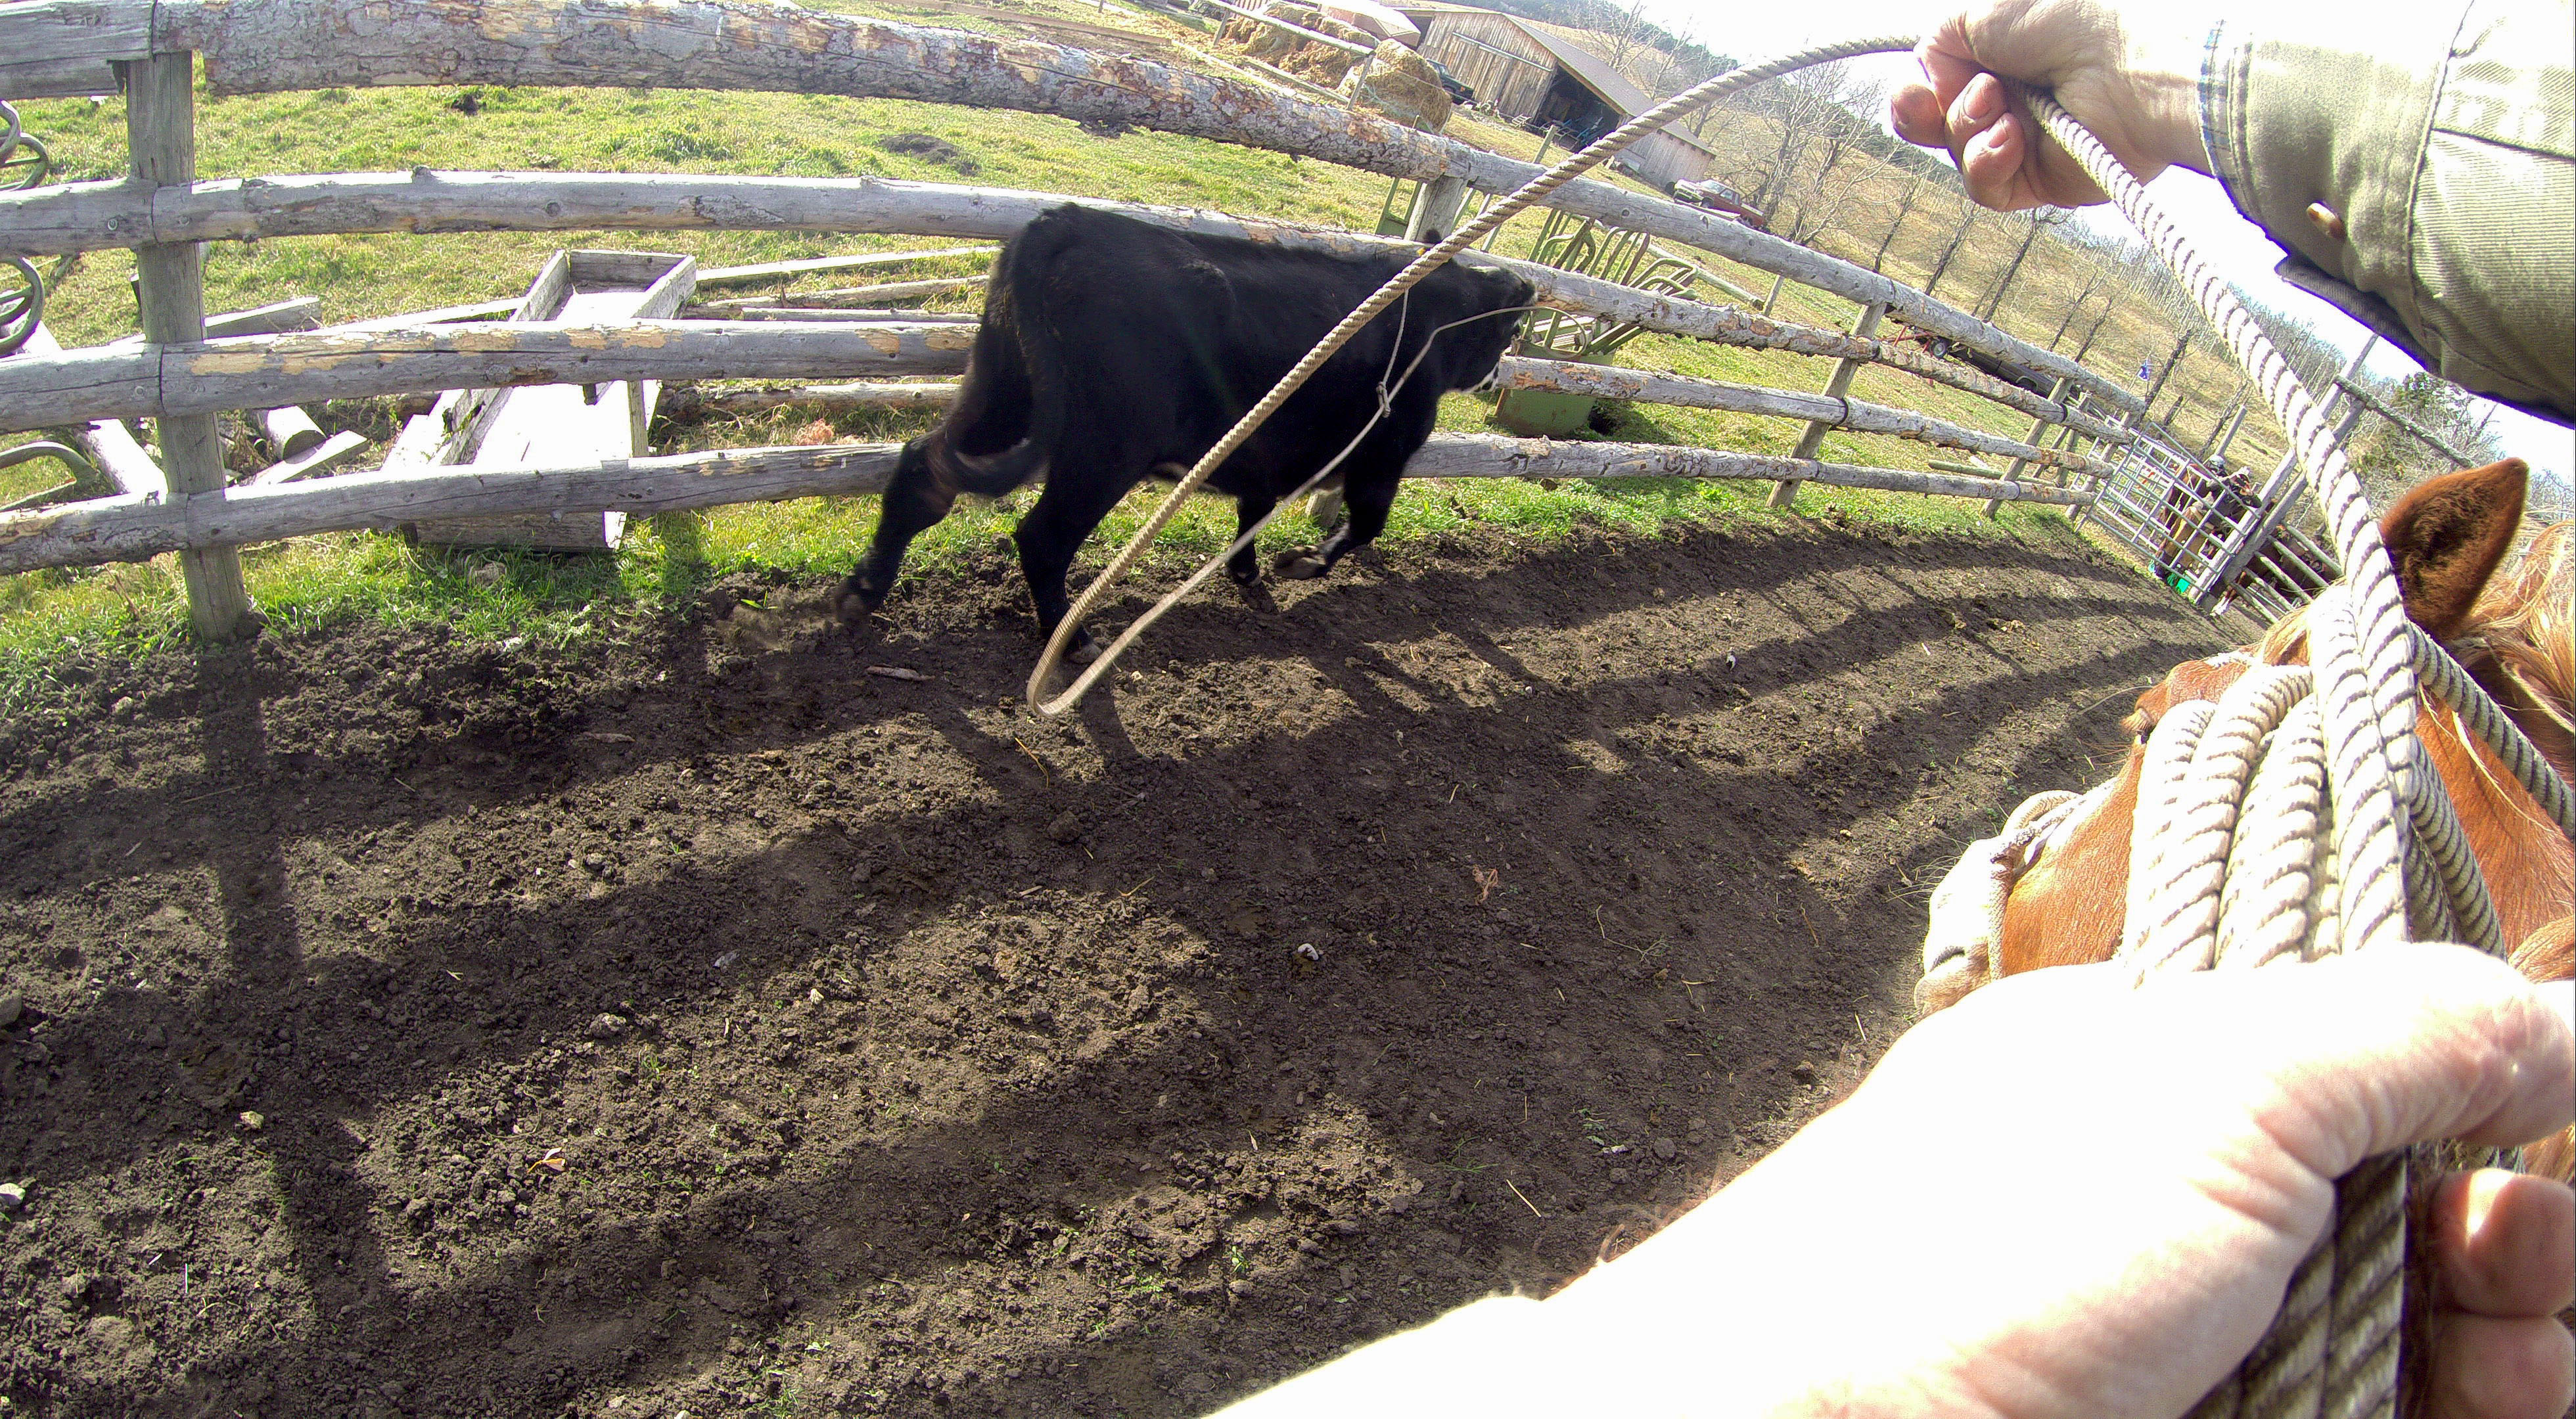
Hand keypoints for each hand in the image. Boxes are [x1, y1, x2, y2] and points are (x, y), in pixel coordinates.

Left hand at [1544, 944, 2574, 1418]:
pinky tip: (2456, 1409)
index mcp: (2149, 1077)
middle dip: (2513, 1264)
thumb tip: (2556, 1012)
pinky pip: (2332, 1412)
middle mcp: (2165, 1210)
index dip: (2483, 1122)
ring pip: (2388, 1347)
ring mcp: (2170, 1343)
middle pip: (2406, 1231)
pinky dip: (2423, 1411)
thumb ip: (2393, 1032)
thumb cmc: (1972, 1253)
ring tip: (2505, 1380)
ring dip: (2495, 1364)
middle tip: (2520, 1291)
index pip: (2368, 1076)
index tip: (2533, 1172)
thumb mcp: (2208, 1086)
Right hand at [1889, 0, 2217, 209]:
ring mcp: (2023, 142)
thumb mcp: (1985, 13)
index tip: (1923, 89)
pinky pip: (1984, 187)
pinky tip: (2012, 139)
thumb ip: (1939, 42)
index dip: (1915, 94)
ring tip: (2003, 107)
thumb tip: (1925, 84)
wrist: (2128, 69)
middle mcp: (2010, 99)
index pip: (1932, 86)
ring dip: (1968, 129)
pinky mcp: (2038, 181)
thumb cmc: (2073, 26)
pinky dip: (1987, 162)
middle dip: (1933, 112)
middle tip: (1977, 92)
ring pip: (1956, 154)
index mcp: (1999, 57)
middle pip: (1935, 125)